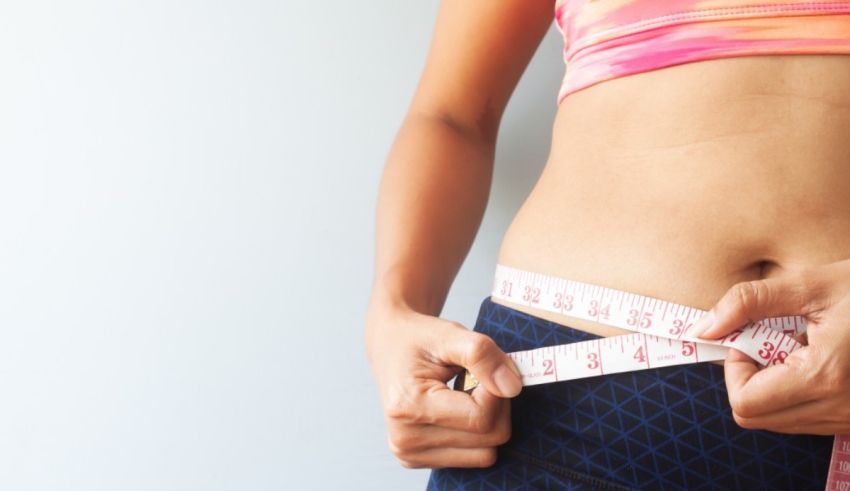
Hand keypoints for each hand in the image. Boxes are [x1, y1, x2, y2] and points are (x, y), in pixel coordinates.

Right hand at [365, 297, 521, 467]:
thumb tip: (512, 387)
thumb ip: (482, 354)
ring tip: (464, 393)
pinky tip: (456, 409)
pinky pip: (472, 457)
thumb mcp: (450, 334)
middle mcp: (405, 440)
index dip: (497, 391)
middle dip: (495, 405)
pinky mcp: (417, 460)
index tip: (486, 368)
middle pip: (489, 439)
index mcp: (409, 406)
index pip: (481, 418)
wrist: (389, 345)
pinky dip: (474, 433)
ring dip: (487, 421)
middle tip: (477, 378)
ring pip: (485, 454)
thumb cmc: (418, 338)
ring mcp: (409, 454)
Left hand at [693, 258, 849, 433]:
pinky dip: (797, 392)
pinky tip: (819, 360)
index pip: (745, 402)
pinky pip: (807, 418)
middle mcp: (840, 409)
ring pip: (780, 421)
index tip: (750, 337)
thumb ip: (748, 303)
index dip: (735, 368)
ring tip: (800, 347)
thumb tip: (703, 327)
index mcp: (824, 377)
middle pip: (756, 417)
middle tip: (771, 340)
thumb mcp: (810, 284)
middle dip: (750, 378)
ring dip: (773, 386)